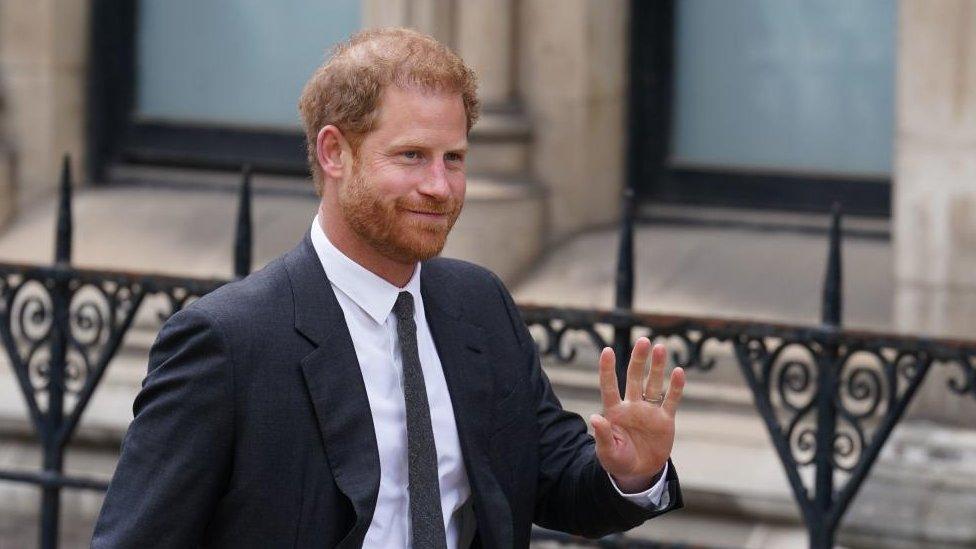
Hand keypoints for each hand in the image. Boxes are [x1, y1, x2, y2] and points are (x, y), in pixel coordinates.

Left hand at [589, 338, 684, 492]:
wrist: (638, 473)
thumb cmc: (618, 461)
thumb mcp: (608, 452)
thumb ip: (603, 436)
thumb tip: (595, 419)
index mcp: (614, 412)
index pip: (609, 387)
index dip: (607, 369)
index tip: (607, 350)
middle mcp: (632, 406)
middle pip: (634, 378)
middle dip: (639, 360)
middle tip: (643, 341)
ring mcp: (649, 411)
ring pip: (653, 384)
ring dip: (657, 367)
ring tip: (660, 347)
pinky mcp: (665, 420)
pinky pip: (671, 400)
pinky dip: (675, 387)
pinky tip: (678, 372)